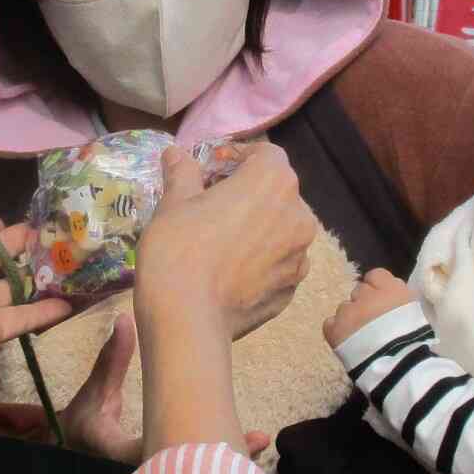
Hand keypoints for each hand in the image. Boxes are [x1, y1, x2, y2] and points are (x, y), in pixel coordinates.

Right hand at [61, 312, 269, 463]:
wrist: (72, 454)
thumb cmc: (82, 424)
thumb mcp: (93, 393)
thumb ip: (111, 360)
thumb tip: (124, 321)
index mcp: (120, 454)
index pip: (157, 454)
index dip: (190, 446)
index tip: (213, 432)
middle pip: (187, 472)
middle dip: (222, 457)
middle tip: (257, 441)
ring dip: (225, 461)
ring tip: (258, 443)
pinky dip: (216, 464)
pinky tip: (243, 449)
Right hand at [137, 143, 316, 341]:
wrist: (187, 319)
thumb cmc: (178, 249)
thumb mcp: (173, 204)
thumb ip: (183, 173)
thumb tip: (176, 154)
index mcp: (273, 181)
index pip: (265, 154)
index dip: (237, 157)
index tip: (211, 171)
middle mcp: (299, 215)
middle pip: (276, 192)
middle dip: (248, 193)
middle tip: (212, 206)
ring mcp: (299, 256)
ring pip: (280, 230)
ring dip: (258, 228)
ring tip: (222, 242)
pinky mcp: (291, 290)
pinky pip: (277, 265)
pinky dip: (260, 262)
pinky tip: (231, 272)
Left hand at [324, 266, 417, 347]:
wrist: (397, 364)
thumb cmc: (413, 341)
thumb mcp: (415, 312)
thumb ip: (398, 300)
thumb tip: (390, 301)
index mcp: (390, 288)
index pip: (376, 275)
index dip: (377, 288)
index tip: (381, 302)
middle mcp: (366, 294)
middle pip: (359, 291)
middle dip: (364, 304)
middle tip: (373, 323)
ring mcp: (347, 310)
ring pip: (344, 308)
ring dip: (350, 318)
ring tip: (361, 337)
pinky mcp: (334, 328)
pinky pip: (330, 324)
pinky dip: (337, 331)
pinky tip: (347, 342)